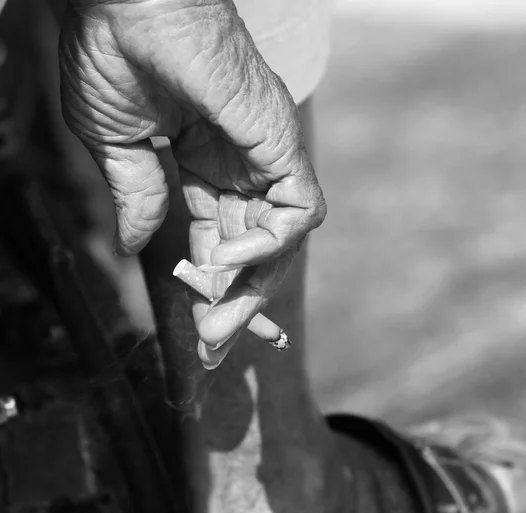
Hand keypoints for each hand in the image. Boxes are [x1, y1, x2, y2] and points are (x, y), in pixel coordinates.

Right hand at [59, 0, 325, 367]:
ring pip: (279, 241)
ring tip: (215, 321)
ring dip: (250, 287)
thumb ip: (139, 196)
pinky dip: (268, 245)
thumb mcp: (116, 144)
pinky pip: (295, 213)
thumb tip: (133, 243)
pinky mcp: (280, 145)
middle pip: (252, 251)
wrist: (126, 5)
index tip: (204, 335)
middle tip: (214, 349)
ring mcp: (264, 157)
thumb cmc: (113, 57)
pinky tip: (227, 260)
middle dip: (235, 303)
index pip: (218, 241)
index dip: (212, 288)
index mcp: (203, 167)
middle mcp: (240, 167)